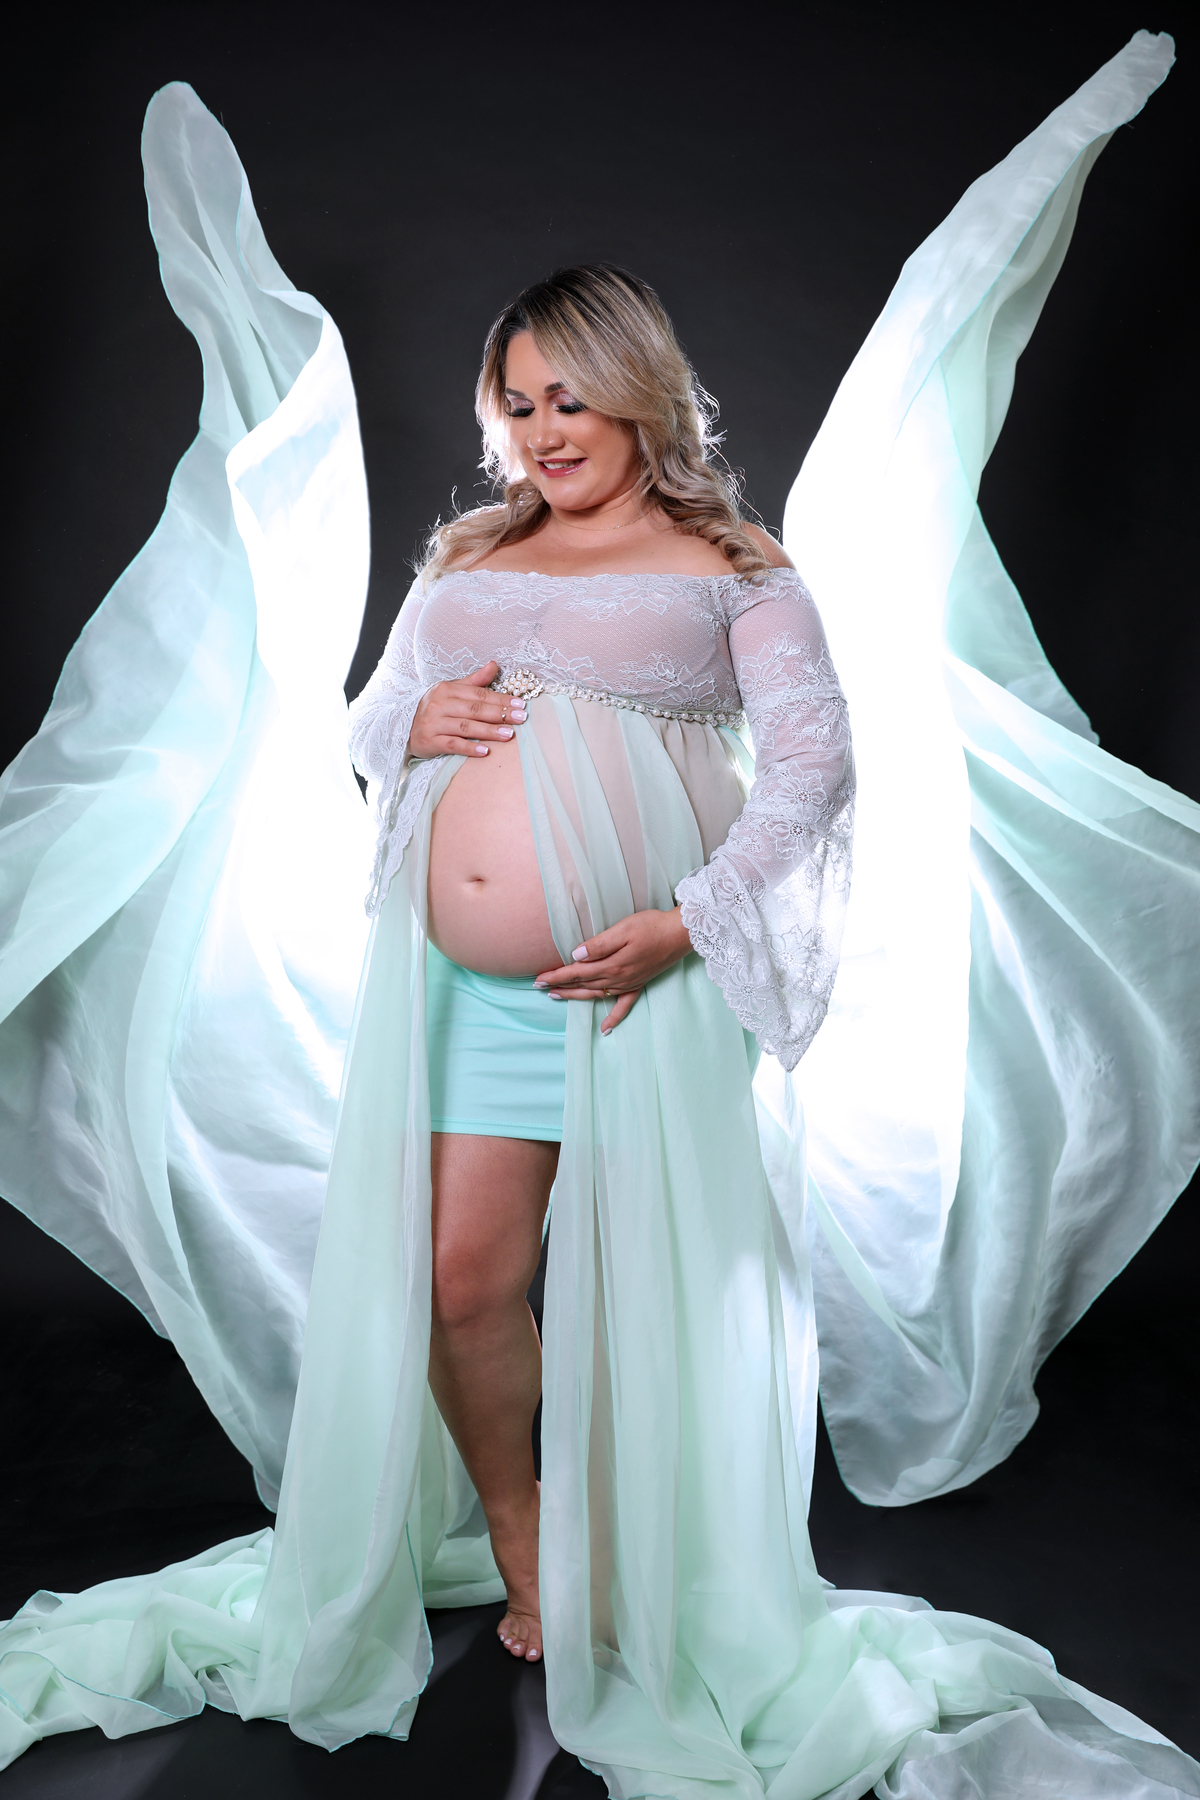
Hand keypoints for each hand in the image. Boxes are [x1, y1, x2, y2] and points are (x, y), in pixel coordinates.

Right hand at [409, 661, 525, 757]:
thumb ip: (474, 681)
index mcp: (447, 689)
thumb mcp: (452, 691)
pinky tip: (485, 751)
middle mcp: (439, 704)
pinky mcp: (430, 741)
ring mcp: (433, 723)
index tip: (520, 704)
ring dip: (488, 731)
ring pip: (465, 726)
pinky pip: (452, 744)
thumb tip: (494, 665)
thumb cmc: (435, 709)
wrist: (405, 728)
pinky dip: (469, 747)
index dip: (501, 699)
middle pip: (474, 709)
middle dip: (499, 714)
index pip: (479, 694)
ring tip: (508, 734)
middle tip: (520, 718)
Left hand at [534, 907, 692, 1034]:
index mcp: (611, 964)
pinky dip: (614, 1018)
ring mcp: (628, 983)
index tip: (539, 977)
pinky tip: (605, 1029)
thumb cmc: (651, 926)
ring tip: (557, 996)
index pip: (577, 971)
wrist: (680, 934)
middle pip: (583, 984)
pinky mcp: (639, 984)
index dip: (557, 975)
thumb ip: (599, 944)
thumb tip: (576, 956)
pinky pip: (624, 1006)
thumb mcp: (623, 929)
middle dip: (560, 985)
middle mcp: (618, 978)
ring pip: (596, 994)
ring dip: (575, 996)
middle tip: (539, 986)